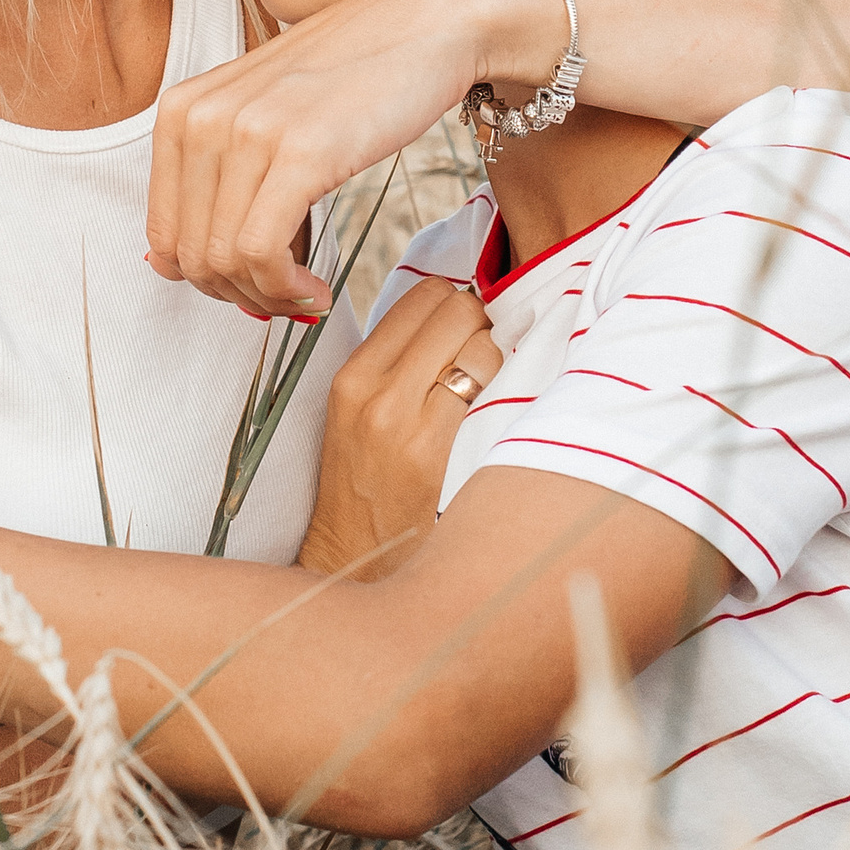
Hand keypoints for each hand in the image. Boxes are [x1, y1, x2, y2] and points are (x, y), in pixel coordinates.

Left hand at [148, 0, 558, 317]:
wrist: (429, 25)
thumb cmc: (353, 75)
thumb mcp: (263, 116)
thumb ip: (216, 178)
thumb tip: (169, 265)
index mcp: (182, 109)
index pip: (164, 233)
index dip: (208, 280)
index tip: (252, 287)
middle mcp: (202, 117)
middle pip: (192, 255)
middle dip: (238, 295)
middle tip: (285, 300)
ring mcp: (248, 132)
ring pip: (225, 261)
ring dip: (268, 298)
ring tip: (306, 295)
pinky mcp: (299, 153)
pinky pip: (262, 253)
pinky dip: (286, 290)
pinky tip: (316, 289)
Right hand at [298, 278, 500, 583]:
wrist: (352, 555)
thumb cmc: (365, 483)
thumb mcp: (359, 413)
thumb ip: (396, 363)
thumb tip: (453, 313)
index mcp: (352, 373)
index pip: (421, 294)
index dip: (454, 303)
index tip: (464, 329)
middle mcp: (370, 387)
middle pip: (453, 306)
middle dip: (480, 321)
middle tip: (484, 351)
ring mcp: (398, 417)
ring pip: (475, 339)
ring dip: (493, 352)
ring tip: (486, 383)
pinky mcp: (428, 449)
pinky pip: (482, 381)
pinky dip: (497, 381)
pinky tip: (492, 404)